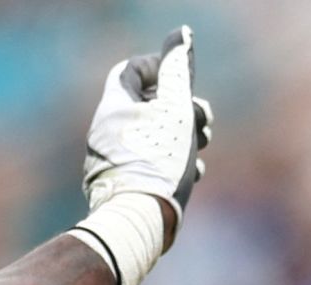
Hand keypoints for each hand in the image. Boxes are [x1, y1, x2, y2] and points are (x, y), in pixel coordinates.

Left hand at [82, 26, 212, 229]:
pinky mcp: (119, 186)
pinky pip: (147, 164)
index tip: (183, 83)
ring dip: (183, 137)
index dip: (160, 68)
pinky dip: (172, 163)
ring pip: (152, 136)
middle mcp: (105, 132)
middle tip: (204, 122)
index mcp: (113, 108)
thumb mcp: (176, 110)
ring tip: (200, 149)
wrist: (138, 223)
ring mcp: (109, 161)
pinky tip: (191, 175)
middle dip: (183, 108)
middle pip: (147, 105)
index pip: (131, 70)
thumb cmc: (159, 163)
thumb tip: (181, 35)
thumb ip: (178, 72)